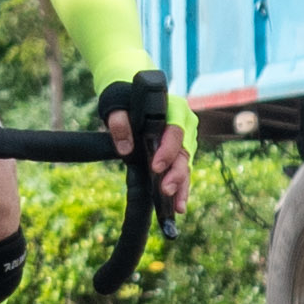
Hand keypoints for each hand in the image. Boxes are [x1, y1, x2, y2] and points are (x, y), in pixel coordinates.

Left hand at [97, 77, 192, 212]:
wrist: (130, 97)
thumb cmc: (126, 100)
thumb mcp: (118, 107)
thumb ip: (119, 123)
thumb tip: (125, 148)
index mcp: (174, 109)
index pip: (175, 131)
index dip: (167, 150)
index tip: (155, 167)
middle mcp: (185, 124)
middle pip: (184, 151)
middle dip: (176, 173)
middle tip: (165, 190)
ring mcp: (185, 139)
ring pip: (186, 164)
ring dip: (181, 185)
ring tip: (176, 206)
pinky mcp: (180, 151)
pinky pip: (183, 170)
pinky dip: (181, 187)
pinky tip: (178, 205)